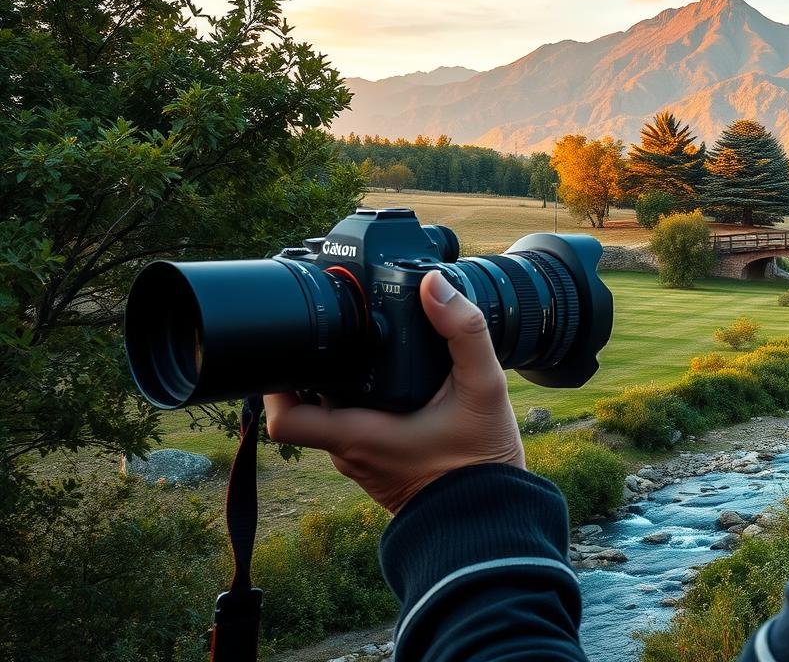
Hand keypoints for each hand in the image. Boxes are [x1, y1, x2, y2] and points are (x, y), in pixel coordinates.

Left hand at [265, 270, 525, 513]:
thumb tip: (434, 284)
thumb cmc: (482, 465)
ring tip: (369, 350)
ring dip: (342, 388)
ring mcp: (364, 466)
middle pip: (308, 406)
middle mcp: (350, 454)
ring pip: (334, 419)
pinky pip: (357, 433)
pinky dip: (364, 408)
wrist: (494, 524)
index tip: (290, 342)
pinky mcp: (381, 470)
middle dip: (318, 368)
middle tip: (339, 330)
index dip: (275, 379)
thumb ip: (463, 331)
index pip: (283, 415)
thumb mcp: (483, 388)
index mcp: (357, 436)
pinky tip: (396, 386)